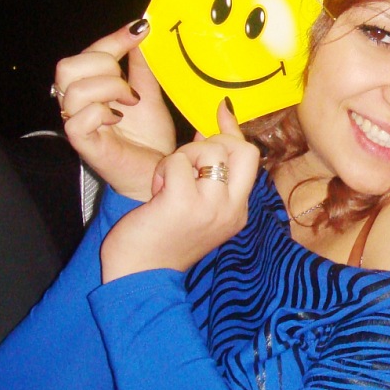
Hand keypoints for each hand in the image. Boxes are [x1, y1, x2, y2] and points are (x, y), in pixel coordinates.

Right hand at [54, 20, 175, 200]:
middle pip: (67, 67)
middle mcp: (78, 103)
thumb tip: (140, 32)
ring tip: (129, 101)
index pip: (88, 53)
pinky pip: (76, 121)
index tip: (141, 30)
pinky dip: (100, 113)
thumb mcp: (148, 92)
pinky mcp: (84, 145)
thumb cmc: (148, 136)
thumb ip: (140, 66)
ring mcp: (78, 124)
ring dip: (108, 89)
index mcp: (91, 87)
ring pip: (73, 90)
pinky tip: (118, 117)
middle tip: (128, 82)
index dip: (113, 39)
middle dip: (103, 65)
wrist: (159, 170)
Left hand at [100, 100, 259, 280]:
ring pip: (208, 150)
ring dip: (183, 156)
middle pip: (243, 150)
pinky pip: (177, 162)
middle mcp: (231, 209)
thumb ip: (208, 177)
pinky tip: (157, 190)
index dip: (233, 130)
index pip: (249, 159)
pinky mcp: (183, 203)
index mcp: (238, 211)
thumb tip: (208, 133)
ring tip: (168, 180)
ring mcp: (211, 207)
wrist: (140, 279)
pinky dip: (163, 169)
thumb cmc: (162, 243)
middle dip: (214, 141)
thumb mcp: (197, 209)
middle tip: (189, 156)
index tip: (221, 110)